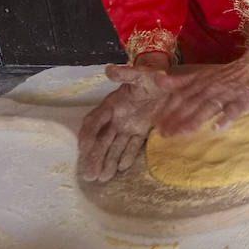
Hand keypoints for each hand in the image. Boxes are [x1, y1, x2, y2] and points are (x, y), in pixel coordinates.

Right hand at [79, 53, 169, 182]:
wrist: (166, 80)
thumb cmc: (150, 76)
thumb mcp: (139, 74)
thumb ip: (125, 74)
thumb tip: (109, 69)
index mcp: (111, 104)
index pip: (94, 122)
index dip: (87, 135)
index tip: (82, 148)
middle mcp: (116, 118)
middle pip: (101, 140)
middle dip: (94, 157)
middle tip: (89, 175)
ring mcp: (128, 125)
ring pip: (114, 146)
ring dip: (108, 162)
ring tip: (102, 178)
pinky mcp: (141, 130)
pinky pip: (132, 146)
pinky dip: (127, 156)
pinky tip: (121, 169)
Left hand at [150, 46, 248, 136]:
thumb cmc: (227, 75)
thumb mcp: (201, 75)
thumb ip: (180, 81)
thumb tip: (158, 80)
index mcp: (200, 82)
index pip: (180, 96)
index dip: (167, 109)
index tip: (155, 123)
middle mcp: (210, 88)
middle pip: (191, 104)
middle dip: (176, 118)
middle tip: (164, 134)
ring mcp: (226, 94)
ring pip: (208, 107)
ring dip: (195, 120)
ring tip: (183, 133)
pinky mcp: (242, 100)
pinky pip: (233, 110)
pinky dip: (225, 118)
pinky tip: (217, 128)